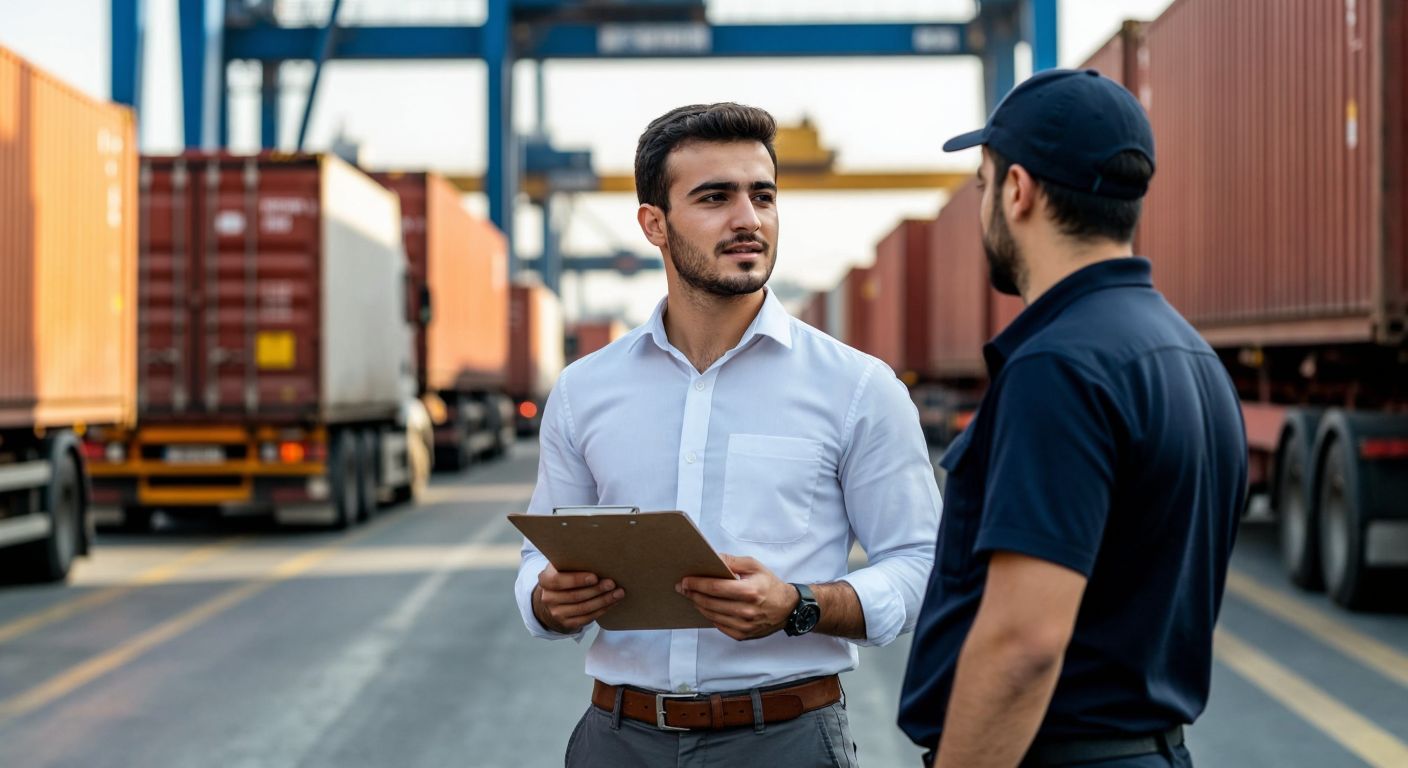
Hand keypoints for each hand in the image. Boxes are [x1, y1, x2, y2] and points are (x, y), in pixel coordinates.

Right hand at [533, 564, 623, 632]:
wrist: (554, 600)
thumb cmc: (564, 576)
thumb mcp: (562, 566)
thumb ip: (572, 562)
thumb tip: (599, 556)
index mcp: (545, 580)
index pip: (558, 580)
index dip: (577, 580)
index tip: (594, 577)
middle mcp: (548, 598)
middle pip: (575, 596)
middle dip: (596, 590)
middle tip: (612, 583)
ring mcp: (557, 613)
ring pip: (583, 608)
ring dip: (603, 601)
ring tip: (618, 593)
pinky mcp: (567, 623)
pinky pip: (587, 618)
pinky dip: (602, 609)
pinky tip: (613, 602)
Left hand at [676, 554, 797, 640]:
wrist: (787, 608)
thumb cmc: (769, 585)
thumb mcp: (754, 566)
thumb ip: (732, 561)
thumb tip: (713, 558)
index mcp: (749, 591)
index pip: (715, 587)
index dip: (697, 584)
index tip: (685, 580)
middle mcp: (746, 610)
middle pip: (710, 602)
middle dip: (692, 594)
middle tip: (682, 587)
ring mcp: (744, 625)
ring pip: (711, 615)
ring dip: (698, 605)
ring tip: (692, 596)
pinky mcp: (742, 635)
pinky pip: (719, 625)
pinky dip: (710, 616)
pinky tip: (706, 607)